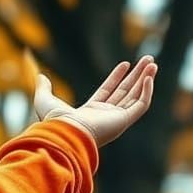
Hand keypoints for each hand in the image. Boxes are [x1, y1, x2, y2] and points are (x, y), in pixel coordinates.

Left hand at [33, 56, 157, 146]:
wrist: (66, 132)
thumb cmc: (54, 121)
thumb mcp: (45, 100)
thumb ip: (43, 88)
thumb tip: (39, 76)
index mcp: (90, 113)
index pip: (108, 92)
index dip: (116, 78)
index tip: (125, 64)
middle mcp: (105, 116)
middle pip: (125, 92)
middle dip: (136, 76)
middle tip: (147, 60)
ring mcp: (116, 119)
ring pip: (135, 96)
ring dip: (145, 79)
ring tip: (153, 63)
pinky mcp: (124, 121)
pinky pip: (141, 105)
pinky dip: (147, 91)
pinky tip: (149, 77)